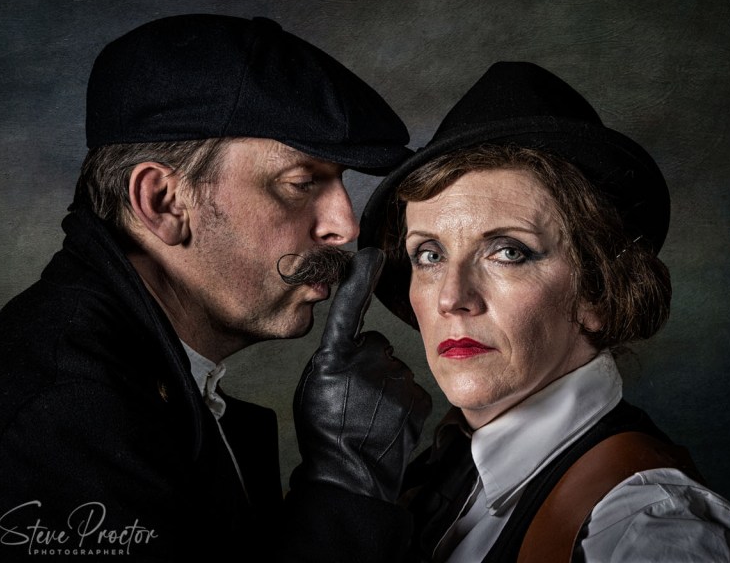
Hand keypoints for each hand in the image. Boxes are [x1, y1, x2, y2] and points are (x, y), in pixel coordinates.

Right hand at [292, 247, 431, 501]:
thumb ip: (333, 360)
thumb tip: (351, 349)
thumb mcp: (314, 387)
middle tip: (354, 397)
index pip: (348, 307)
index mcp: (334, 356)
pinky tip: (385, 422)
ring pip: (392, 370)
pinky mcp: (415, 397)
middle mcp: (366, 361)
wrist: (351, 475)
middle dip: (368, 365)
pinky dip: (400, 403)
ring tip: (367, 415)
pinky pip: (408, 389)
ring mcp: (393, 379)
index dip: (359, 278)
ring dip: (384, 386)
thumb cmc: (325, 433)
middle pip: (374, 347)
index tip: (371, 253)